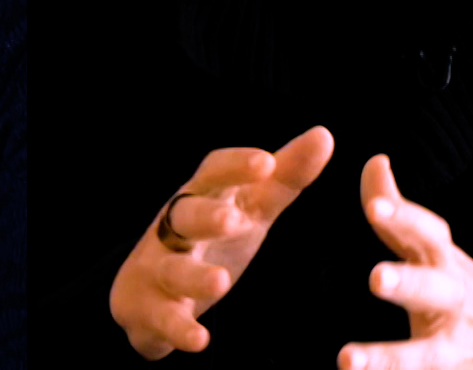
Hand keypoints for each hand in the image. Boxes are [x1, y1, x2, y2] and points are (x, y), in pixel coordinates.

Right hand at [109, 125, 334, 359]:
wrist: (147, 294)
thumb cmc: (211, 238)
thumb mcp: (250, 207)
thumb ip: (285, 177)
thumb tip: (325, 134)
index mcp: (202, 196)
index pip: (213, 172)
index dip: (236, 166)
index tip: (266, 162)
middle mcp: (174, 228)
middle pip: (185, 215)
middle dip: (207, 216)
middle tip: (234, 220)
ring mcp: (159, 269)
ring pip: (172, 269)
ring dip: (194, 275)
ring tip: (221, 281)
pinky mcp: (151, 310)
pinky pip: (164, 319)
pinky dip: (180, 329)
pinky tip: (201, 340)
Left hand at [339, 155, 472, 369]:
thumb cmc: (462, 288)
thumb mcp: (436, 249)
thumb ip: (400, 214)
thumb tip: (375, 160)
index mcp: (444, 263)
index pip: (429, 234)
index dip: (405, 218)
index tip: (374, 208)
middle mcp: (452, 301)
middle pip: (434, 289)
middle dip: (408, 283)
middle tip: (375, 278)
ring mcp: (453, 345)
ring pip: (425, 354)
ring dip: (389, 358)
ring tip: (347, 360)